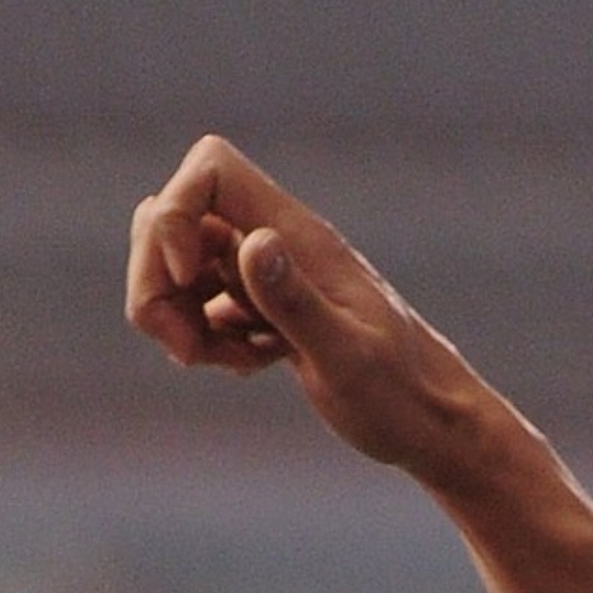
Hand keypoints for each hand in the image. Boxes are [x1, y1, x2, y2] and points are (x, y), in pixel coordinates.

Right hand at [125, 135, 501, 479]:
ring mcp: (270, 274)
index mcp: (298, 236)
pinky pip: (205, 303)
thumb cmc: (402, 397)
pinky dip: (205, 335)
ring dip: (178, 317)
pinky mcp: (267, 308)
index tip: (187, 280)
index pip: (211, 168)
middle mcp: (279, 242)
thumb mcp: (346, 357)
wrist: (435, 424)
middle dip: (157, 280)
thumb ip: (294, 301)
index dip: (176, 214)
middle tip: (186, 348)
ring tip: (232, 363)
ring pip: (182, 266)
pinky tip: (253, 365)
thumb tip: (251, 242)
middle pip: (175, 215)